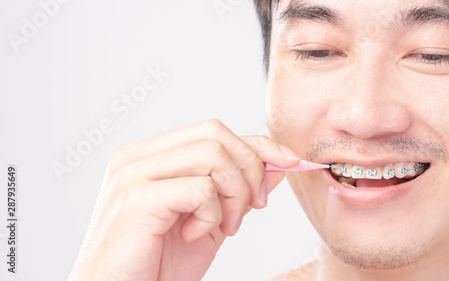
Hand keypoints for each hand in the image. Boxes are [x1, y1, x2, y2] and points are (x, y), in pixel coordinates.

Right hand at [68, 119, 299, 280]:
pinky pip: (200, 189)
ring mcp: (133, 173)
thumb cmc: (158, 264)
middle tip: (252, 209)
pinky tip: (193, 235)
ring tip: (223, 226)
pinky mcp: (137, 197)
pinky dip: (211, 215)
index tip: (289, 161)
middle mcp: (138, 156)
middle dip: (249, 170)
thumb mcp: (211, 221)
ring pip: (213, 155)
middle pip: (216, 134)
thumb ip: (238, 190)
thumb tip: (277, 165)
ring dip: (233, 195)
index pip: (213, 131)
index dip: (257, 143)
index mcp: (151, 156)